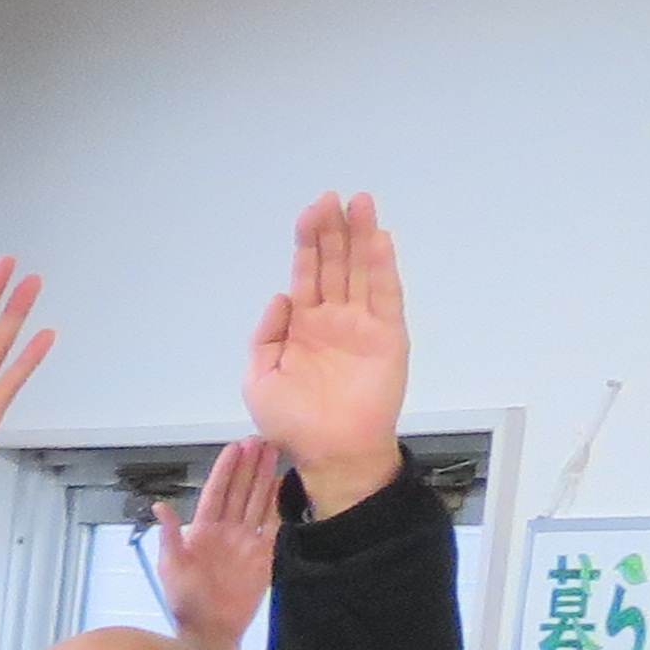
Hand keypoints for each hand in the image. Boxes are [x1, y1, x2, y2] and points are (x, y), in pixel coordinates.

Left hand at [153, 433, 283, 649]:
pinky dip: (278, 503)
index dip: (226, 470)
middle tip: (261, 439)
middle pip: (240, 491)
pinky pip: (273, 523)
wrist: (210, 629)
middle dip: (249, 465)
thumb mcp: (171, 568)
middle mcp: (225, 530)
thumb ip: (169, 536)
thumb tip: (159, 506)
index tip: (236, 447)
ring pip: (257, 501)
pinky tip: (284, 483)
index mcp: (202, 531)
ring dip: (265, 477)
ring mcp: (245, 540)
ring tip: (274, 451)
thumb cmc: (184, 601)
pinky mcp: (263, 553)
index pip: (216, 493)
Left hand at [245, 194, 410, 514]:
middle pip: (335, 264)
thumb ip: (266, 337)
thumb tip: (280, 297)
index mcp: (303, 327)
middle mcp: (334, 319)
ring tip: (360, 203)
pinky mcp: (388, 336)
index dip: (309, 244)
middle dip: (333, 231)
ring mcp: (362, 325)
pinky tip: (379, 238)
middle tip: (331, 197)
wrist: (331, 451)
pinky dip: (383, 266)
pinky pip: (386, 295)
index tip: (310, 213)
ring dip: (361, 237)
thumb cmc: (293, 423)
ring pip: (362, 271)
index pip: (308, 275)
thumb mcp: (260, 380)